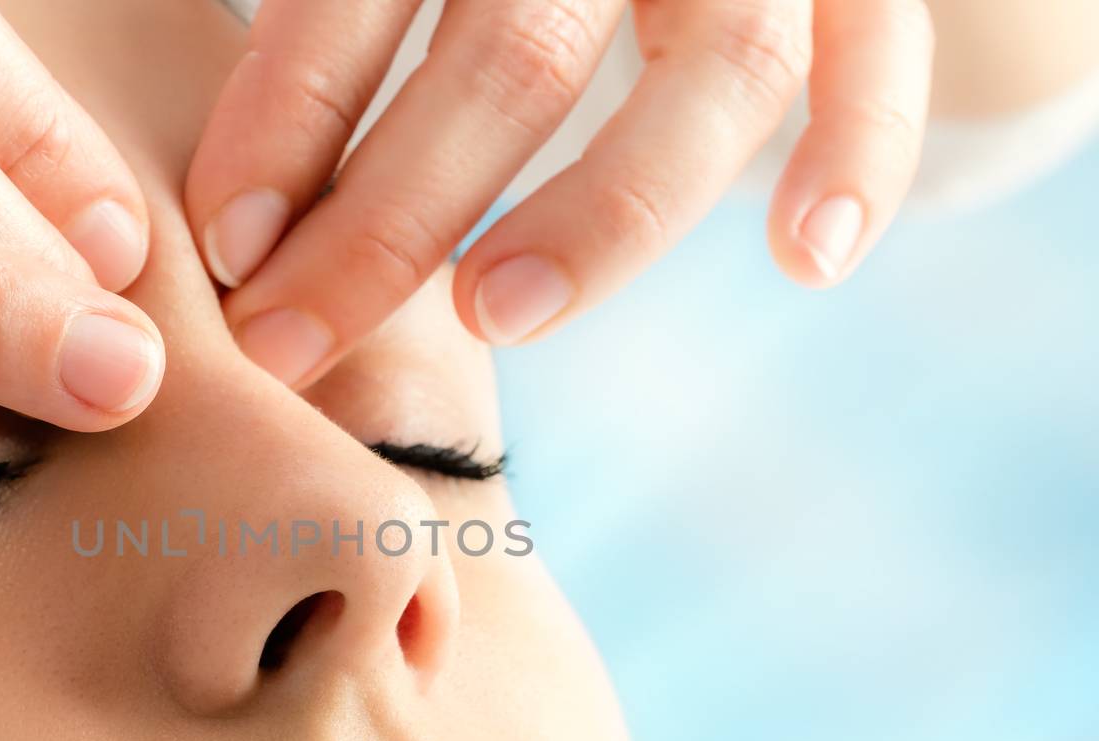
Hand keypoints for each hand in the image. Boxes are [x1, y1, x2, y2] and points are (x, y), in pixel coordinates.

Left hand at [186, 0, 934, 384]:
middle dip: (390, 219)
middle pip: (517, 53)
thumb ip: (343, 9)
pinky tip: (806, 262)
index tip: (227, 249)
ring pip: (716, 72)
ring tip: (489, 319)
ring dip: (602, 216)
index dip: (287, 116)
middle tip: (289, 341)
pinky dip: (862, 153)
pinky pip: (889, 58)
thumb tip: (217, 167)